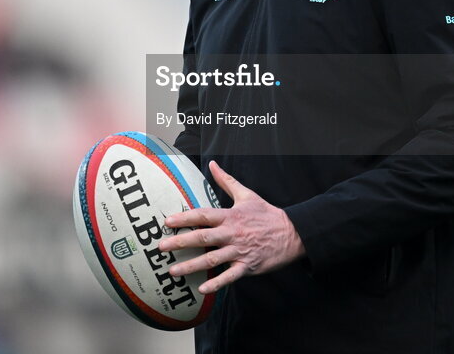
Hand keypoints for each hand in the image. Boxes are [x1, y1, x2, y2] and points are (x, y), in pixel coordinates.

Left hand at [158, 160, 304, 293]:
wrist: (293, 233)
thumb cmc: (267, 214)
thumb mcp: (247, 194)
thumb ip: (226, 181)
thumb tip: (212, 164)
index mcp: (230, 216)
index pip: (203, 215)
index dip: (184, 218)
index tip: (167, 221)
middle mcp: (232, 233)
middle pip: (203, 237)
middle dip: (180, 242)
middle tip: (161, 247)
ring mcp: (239, 250)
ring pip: (212, 259)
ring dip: (191, 266)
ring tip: (173, 271)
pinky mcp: (248, 266)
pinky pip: (229, 276)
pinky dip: (216, 283)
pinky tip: (202, 289)